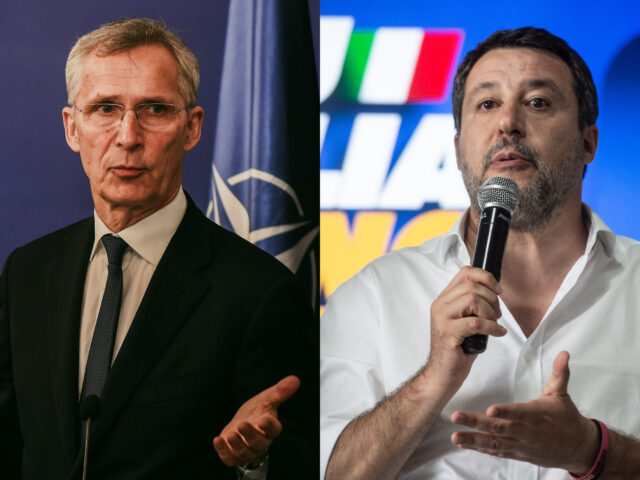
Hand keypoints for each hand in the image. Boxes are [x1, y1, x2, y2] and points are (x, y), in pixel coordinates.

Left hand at [213, 375, 299, 466]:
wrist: (241, 423)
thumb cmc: (256, 411)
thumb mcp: (266, 399)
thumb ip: (279, 391)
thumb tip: (295, 379)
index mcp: (270, 427)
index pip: (273, 429)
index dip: (269, 425)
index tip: (264, 419)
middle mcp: (261, 441)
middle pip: (259, 443)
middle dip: (250, 435)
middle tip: (242, 424)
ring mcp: (247, 450)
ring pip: (245, 453)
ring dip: (237, 445)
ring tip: (230, 434)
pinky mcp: (233, 455)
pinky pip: (230, 459)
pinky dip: (223, 451)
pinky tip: (217, 440)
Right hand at [425, 266, 505, 393]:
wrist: (442, 373)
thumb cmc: (457, 348)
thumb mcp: (464, 321)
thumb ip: (472, 305)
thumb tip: (495, 292)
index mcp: (444, 299)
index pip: (465, 273)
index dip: (486, 277)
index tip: (498, 290)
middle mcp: (440, 305)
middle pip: (472, 286)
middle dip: (492, 299)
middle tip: (497, 315)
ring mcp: (442, 318)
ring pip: (473, 300)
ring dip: (491, 312)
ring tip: (494, 324)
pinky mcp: (448, 333)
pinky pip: (476, 322)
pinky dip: (492, 327)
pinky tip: (497, 333)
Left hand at [450, 351, 599, 473]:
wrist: (579, 447)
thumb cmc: (567, 418)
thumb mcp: (562, 394)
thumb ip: (560, 373)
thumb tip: (564, 353)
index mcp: (536, 414)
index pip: (518, 412)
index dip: (504, 412)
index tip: (489, 410)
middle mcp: (526, 431)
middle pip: (499, 428)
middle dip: (476, 422)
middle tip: (456, 416)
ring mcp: (521, 445)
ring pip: (495, 443)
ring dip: (473, 440)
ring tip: (455, 436)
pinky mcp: (518, 453)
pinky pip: (497, 452)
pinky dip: (481, 449)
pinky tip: (465, 444)